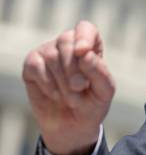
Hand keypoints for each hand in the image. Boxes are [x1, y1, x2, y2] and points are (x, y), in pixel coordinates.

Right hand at [22, 20, 114, 154]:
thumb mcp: (104, 91)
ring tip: (71, 97)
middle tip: (80, 88)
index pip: (85, 28)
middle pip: (67, 41)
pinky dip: (48, 84)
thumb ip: (99, 72)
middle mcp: (68, 44)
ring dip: (63, 82)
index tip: (83, 52)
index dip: (83, 37)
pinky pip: (36, 66)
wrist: (72, 126)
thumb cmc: (92, 103)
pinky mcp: (32, 64)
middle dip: (74, 68)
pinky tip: (55, 95)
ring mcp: (48, 52)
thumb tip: (84, 54)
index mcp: (90, 46)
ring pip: (52, 55)